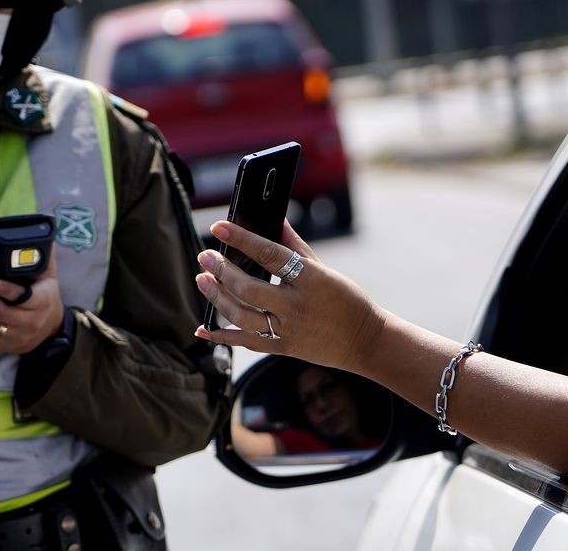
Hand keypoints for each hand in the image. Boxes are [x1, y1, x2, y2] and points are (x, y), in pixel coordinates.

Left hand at [0, 244, 63, 354]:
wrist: (50, 328)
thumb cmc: (46, 295)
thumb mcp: (50, 276)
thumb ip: (43, 256)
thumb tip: (40, 232)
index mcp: (43, 302)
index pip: (24, 297)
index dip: (5, 290)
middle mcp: (30, 322)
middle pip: (1, 311)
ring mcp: (15, 336)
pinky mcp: (3, 345)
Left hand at [194, 220, 385, 373]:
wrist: (364, 341)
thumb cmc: (346, 300)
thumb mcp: (323, 268)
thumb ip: (294, 245)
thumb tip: (275, 219)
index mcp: (310, 279)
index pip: (269, 254)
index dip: (241, 239)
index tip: (219, 227)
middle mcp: (296, 305)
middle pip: (249, 288)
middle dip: (221, 271)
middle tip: (205, 257)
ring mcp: (288, 330)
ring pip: (242, 316)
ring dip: (217, 298)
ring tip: (203, 280)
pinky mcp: (282, 348)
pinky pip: (245, 342)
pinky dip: (221, 337)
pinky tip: (203, 329)